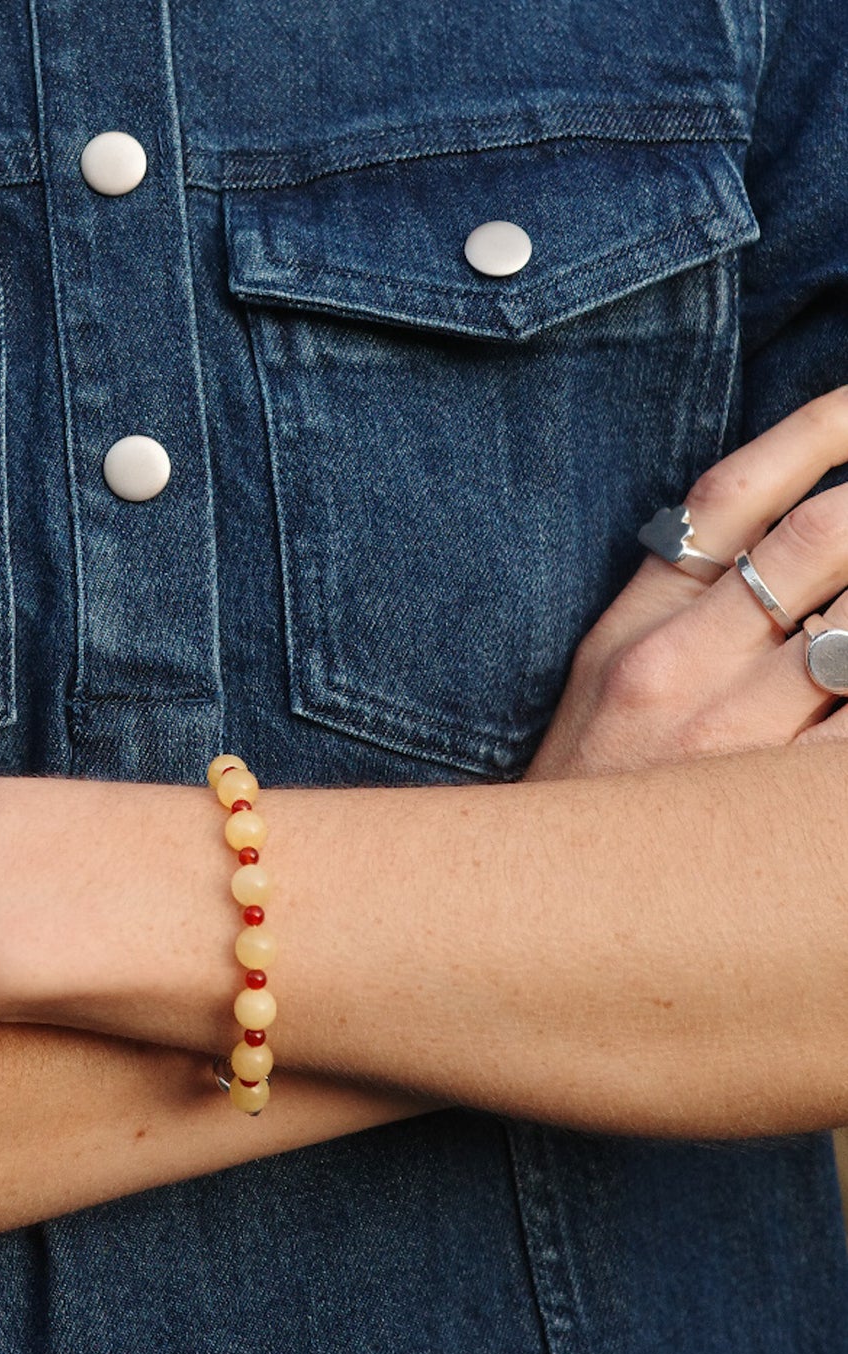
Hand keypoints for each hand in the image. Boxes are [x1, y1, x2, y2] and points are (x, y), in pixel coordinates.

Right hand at [524, 387, 847, 780]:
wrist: (548, 909)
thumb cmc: (591, 789)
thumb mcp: (607, 672)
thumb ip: (680, 595)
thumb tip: (780, 523)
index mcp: (635, 628)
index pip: (734, 495)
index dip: (822, 429)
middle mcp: (683, 670)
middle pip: (822, 536)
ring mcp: (737, 737)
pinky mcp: (774, 796)